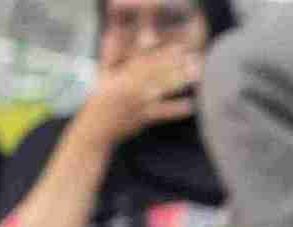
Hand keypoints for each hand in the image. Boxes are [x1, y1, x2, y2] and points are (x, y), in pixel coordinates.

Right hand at [77, 45, 203, 144]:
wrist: (95, 129)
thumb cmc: (97, 99)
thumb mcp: (101, 74)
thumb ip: (110, 53)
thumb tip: (113, 31)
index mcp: (120, 75)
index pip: (144, 61)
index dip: (162, 53)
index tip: (178, 47)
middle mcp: (130, 87)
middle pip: (157, 73)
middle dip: (176, 64)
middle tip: (195, 58)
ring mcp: (138, 103)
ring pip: (161, 89)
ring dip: (180, 81)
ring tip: (197, 74)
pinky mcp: (143, 118)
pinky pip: (162, 113)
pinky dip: (176, 110)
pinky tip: (191, 105)